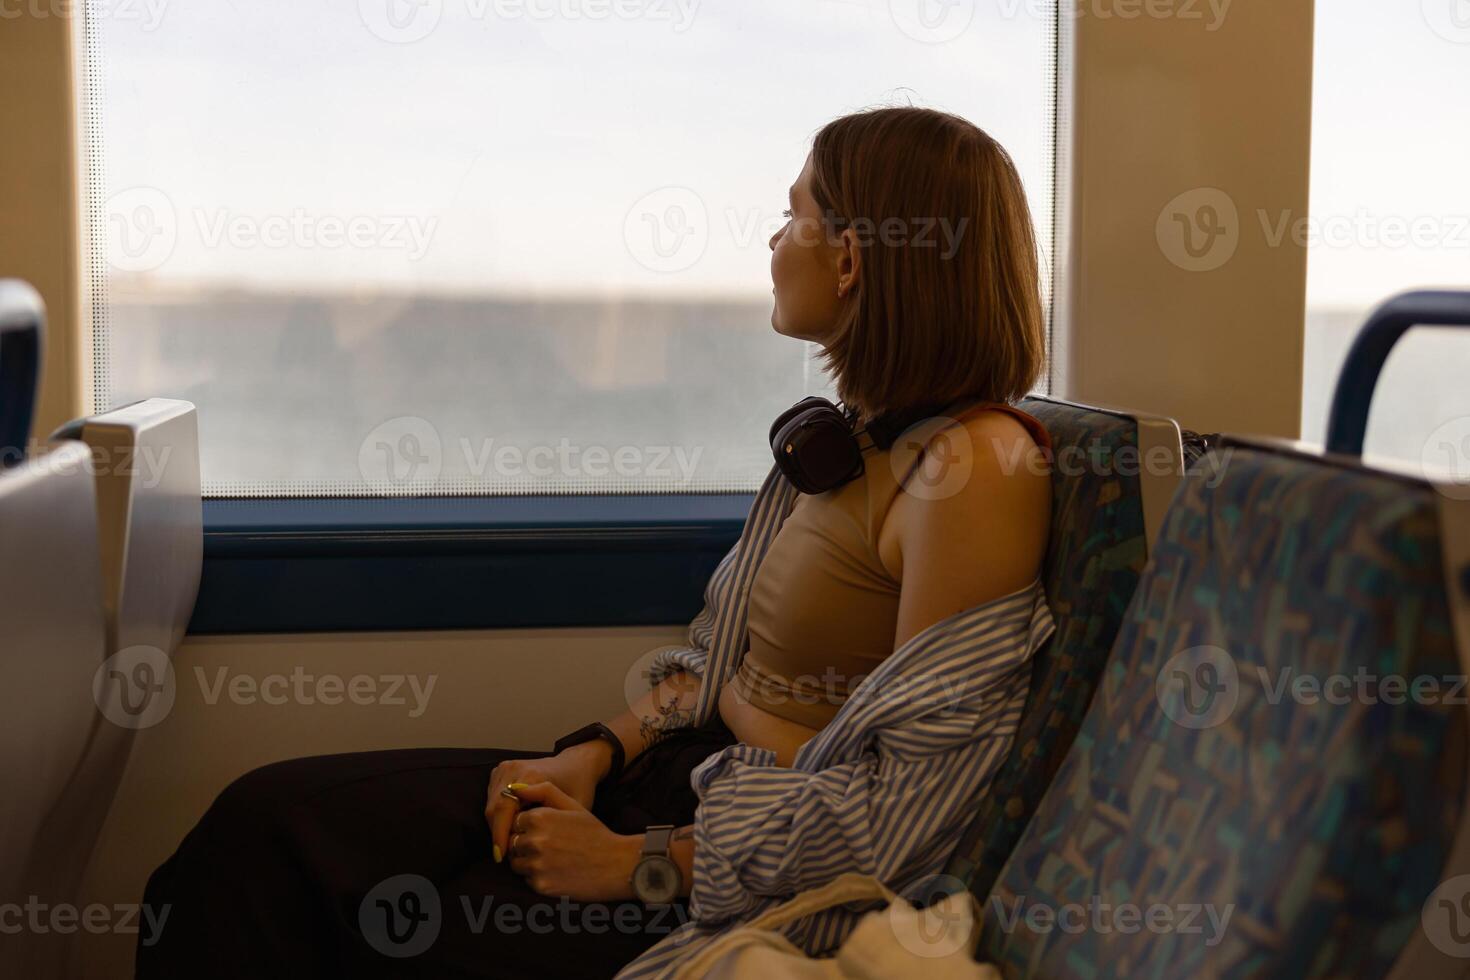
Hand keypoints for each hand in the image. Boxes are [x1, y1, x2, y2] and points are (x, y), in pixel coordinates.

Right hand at [485, 742, 610, 862]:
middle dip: (498, 833)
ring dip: (496, 825)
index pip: (504, 808)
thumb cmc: (578, 787)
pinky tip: (511, 826)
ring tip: (509, 843)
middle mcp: (514, 768)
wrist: (576, 763)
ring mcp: (506, 767)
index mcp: (531, 775)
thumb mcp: (573, 807)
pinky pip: (492, 798)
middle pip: (494, 808)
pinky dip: (498, 815)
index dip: (500, 835)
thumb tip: (530, 850)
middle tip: (505, 855)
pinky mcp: (501, 770)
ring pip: (490, 804)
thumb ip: (554, 826)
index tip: (502, 856)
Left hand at [503, 781, 642, 901]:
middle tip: (551, 846)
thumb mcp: (573, 805)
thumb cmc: (594, 832)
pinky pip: (528, 880)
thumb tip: (515, 788)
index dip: (528, 826)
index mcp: (539, 817)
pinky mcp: (541, 885)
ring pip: (517, 863)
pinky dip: (538, 877)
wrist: (617, 864)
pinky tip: (558, 872)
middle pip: (513, 843)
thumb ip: (543, 791)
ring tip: (553, 859)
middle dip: (526, 844)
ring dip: (528, 861)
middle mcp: (534, 841)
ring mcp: (536, 865)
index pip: (516, 822)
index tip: (546, 830)